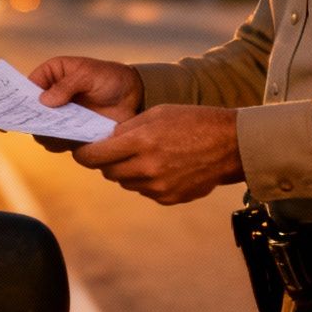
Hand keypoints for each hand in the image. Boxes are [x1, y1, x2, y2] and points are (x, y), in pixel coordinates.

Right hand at [26, 55, 142, 151]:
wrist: (135, 96)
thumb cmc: (110, 78)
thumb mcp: (89, 74)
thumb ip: (67, 85)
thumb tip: (44, 101)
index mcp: (50, 76)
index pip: (25, 86)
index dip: (15, 98)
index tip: (11, 108)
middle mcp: (50, 98)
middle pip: (29, 112)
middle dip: (28, 119)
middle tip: (35, 123)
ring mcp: (60, 118)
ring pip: (41, 130)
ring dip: (45, 133)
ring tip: (57, 131)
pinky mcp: (71, 134)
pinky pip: (58, 143)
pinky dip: (60, 143)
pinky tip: (69, 140)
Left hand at [69, 104, 245, 205]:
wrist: (230, 145)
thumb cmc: (193, 122)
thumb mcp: (156, 113)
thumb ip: (126, 129)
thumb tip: (103, 142)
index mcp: (141, 141)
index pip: (94, 156)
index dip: (83, 154)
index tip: (81, 151)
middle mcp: (147, 167)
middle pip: (107, 171)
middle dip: (105, 161)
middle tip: (113, 151)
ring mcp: (158, 186)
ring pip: (125, 182)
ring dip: (126, 171)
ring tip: (145, 155)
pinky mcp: (167, 198)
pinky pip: (144, 191)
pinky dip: (145, 180)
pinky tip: (162, 166)